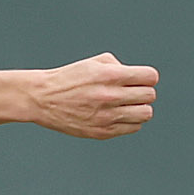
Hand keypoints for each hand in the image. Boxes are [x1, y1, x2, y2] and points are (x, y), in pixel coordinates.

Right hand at [29, 52, 156, 138]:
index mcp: (110, 76)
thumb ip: (119, 66)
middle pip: (150, 96)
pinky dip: (130, 122)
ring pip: (145, 114)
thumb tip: (136, 78)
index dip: (147, 77)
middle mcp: (110, 96)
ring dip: (139, 108)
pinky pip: (133, 128)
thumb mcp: (94, 62)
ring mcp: (106, 116)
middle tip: (131, 92)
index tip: (139, 79)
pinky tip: (117, 115)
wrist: (42, 99)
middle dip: (143, 92)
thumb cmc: (68, 79)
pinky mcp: (102, 132)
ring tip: (127, 106)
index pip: (151, 77)